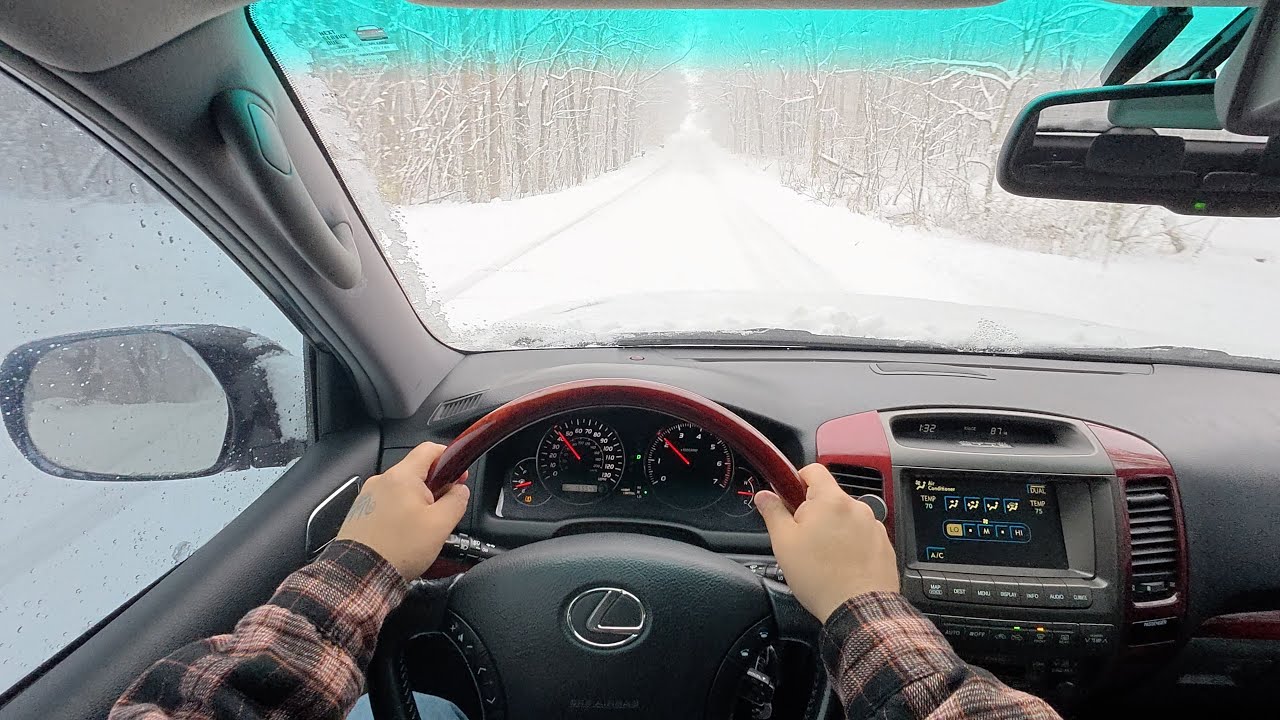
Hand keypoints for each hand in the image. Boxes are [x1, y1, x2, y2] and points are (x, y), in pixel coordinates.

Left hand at [336, 442, 470, 579]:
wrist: (359, 575)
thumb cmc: (398, 549)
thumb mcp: (440, 525)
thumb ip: (457, 501)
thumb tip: (461, 491)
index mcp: (402, 477)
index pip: (429, 449)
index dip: (449, 457)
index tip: (459, 474)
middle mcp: (381, 481)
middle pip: (416, 472)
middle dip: (435, 487)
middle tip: (444, 509)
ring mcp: (368, 497)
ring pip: (402, 490)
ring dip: (417, 503)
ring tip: (423, 528)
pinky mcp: (360, 513)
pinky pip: (387, 505)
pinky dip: (400, 514)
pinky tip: (405, 535)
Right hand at [755, 464, 898, 621]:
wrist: (859, 609)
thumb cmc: (820, 577)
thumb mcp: (784, 543)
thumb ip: (773, 512)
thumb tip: (764, 496)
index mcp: (831, 501)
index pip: (814, 470)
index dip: (797, 480)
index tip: (790, 497)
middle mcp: (857, 507)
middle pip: (829, 498)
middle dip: (814, 512)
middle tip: (802, 538)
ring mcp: (873, 526)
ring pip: (846, 518)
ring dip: (834, 529)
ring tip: (823, 557)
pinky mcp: (883, 545)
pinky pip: (862, 535)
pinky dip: (851, 544)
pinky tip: (841, 565)